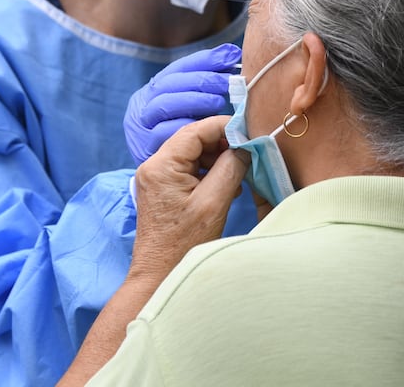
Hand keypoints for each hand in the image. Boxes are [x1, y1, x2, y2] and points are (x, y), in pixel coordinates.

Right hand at [124, 43, 241, 162]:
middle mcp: (143, 106)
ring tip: (219, 103)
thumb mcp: (193, 111)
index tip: (231, 56)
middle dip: (203, 80)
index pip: (178, 69)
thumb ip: (207, 85)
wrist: (162, 186)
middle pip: (170, 84)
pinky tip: (205, 127)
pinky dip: (185, 127)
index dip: (204, 60)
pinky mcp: (144, 149)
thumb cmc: (186, 144)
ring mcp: (141, 127)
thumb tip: (232, 54)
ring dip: (194, 100)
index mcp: (153, 92)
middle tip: (229, 83)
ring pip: (164, 105)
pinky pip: (163, 134)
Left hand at [128, 115, 249, 283]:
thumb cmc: (184, 244)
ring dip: (217, 158)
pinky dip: (207, 171)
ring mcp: (155, 177)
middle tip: (247, 156)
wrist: (159, 276)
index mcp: (162, 165)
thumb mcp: (214, 202)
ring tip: (238, 174)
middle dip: (222, 144)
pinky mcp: (161, 189)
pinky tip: (224, 185)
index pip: (197, 130)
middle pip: (193, 139)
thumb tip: (245, 146)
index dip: (225, 127)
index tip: (250, 133)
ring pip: (192, 153)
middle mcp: (153, 165)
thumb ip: (231, 167)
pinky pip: (187, 168)